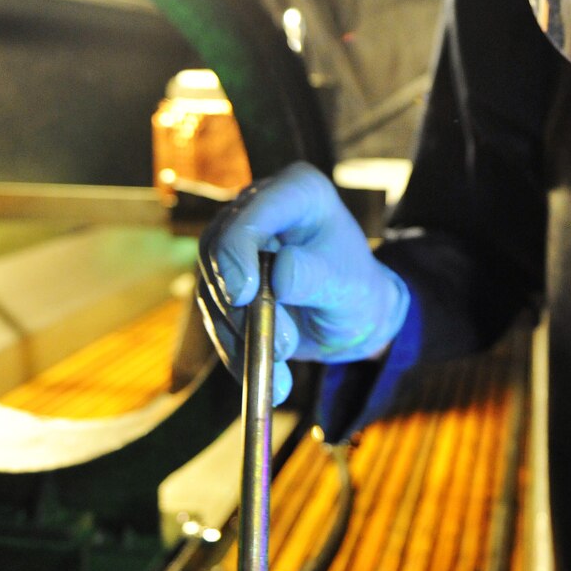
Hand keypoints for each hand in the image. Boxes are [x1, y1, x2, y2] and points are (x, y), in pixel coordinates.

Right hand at [197, 162, 410, 403]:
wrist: (350, 319)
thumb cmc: (358, 290)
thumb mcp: (348, 285)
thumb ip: (315, 276)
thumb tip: (280, 274)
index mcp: (297, 192)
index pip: (252, 211)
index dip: (238, 250)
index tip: (243, 295)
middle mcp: (259, 211)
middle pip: (219, 251)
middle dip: (242, 306)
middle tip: (281, 346)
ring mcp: (236, 247)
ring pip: (212, 290)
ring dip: (242, 335)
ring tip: (284, 369)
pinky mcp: (224, 283)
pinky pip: (215, 319)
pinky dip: (236, 351)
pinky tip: (269, 378)